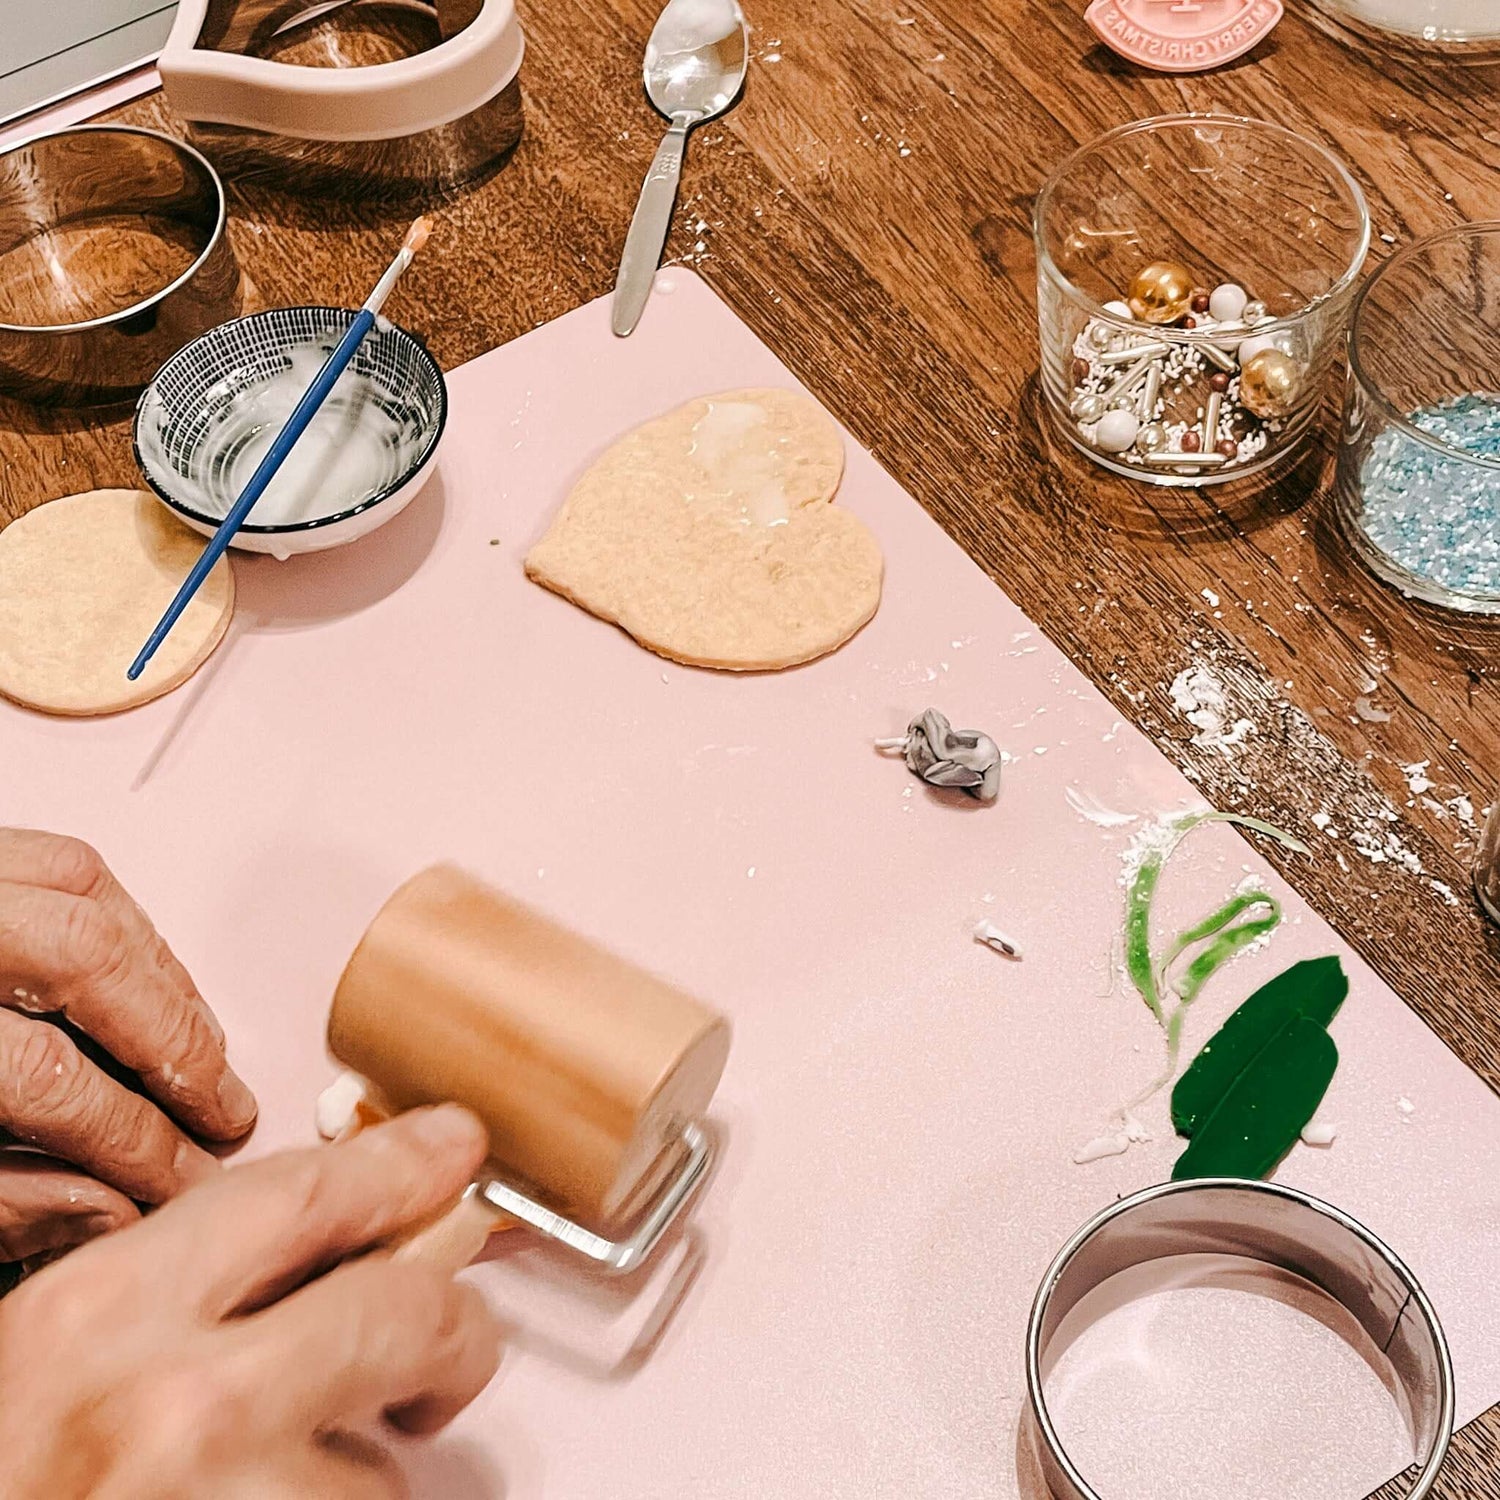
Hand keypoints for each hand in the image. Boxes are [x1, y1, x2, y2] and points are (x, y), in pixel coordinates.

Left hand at [0, 829, 256, 1260]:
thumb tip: (111, 1207)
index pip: (42, 1078)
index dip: (136, 1138)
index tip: (187, 1178)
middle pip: (81, 964)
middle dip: (176, 1047)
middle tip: (223, 1110)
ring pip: (85, 896)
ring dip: (166, 980)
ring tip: (204, 1051)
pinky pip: (66, 860)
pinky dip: (128, 921)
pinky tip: (154, 978)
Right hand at [0, 1106, 501, 1499]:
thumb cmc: (5, 1473)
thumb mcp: (55, 1356)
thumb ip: (180, 1293)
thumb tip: (327, 1257)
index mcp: (105, 1313)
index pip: (303, 1196)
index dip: (399, 1166)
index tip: (455, 1149)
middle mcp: (176, 1401)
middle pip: (403, 1313)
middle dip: (454, 1331)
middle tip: (453, 1352)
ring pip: (381, 1469)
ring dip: (356, 1480)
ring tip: (278, 1493)